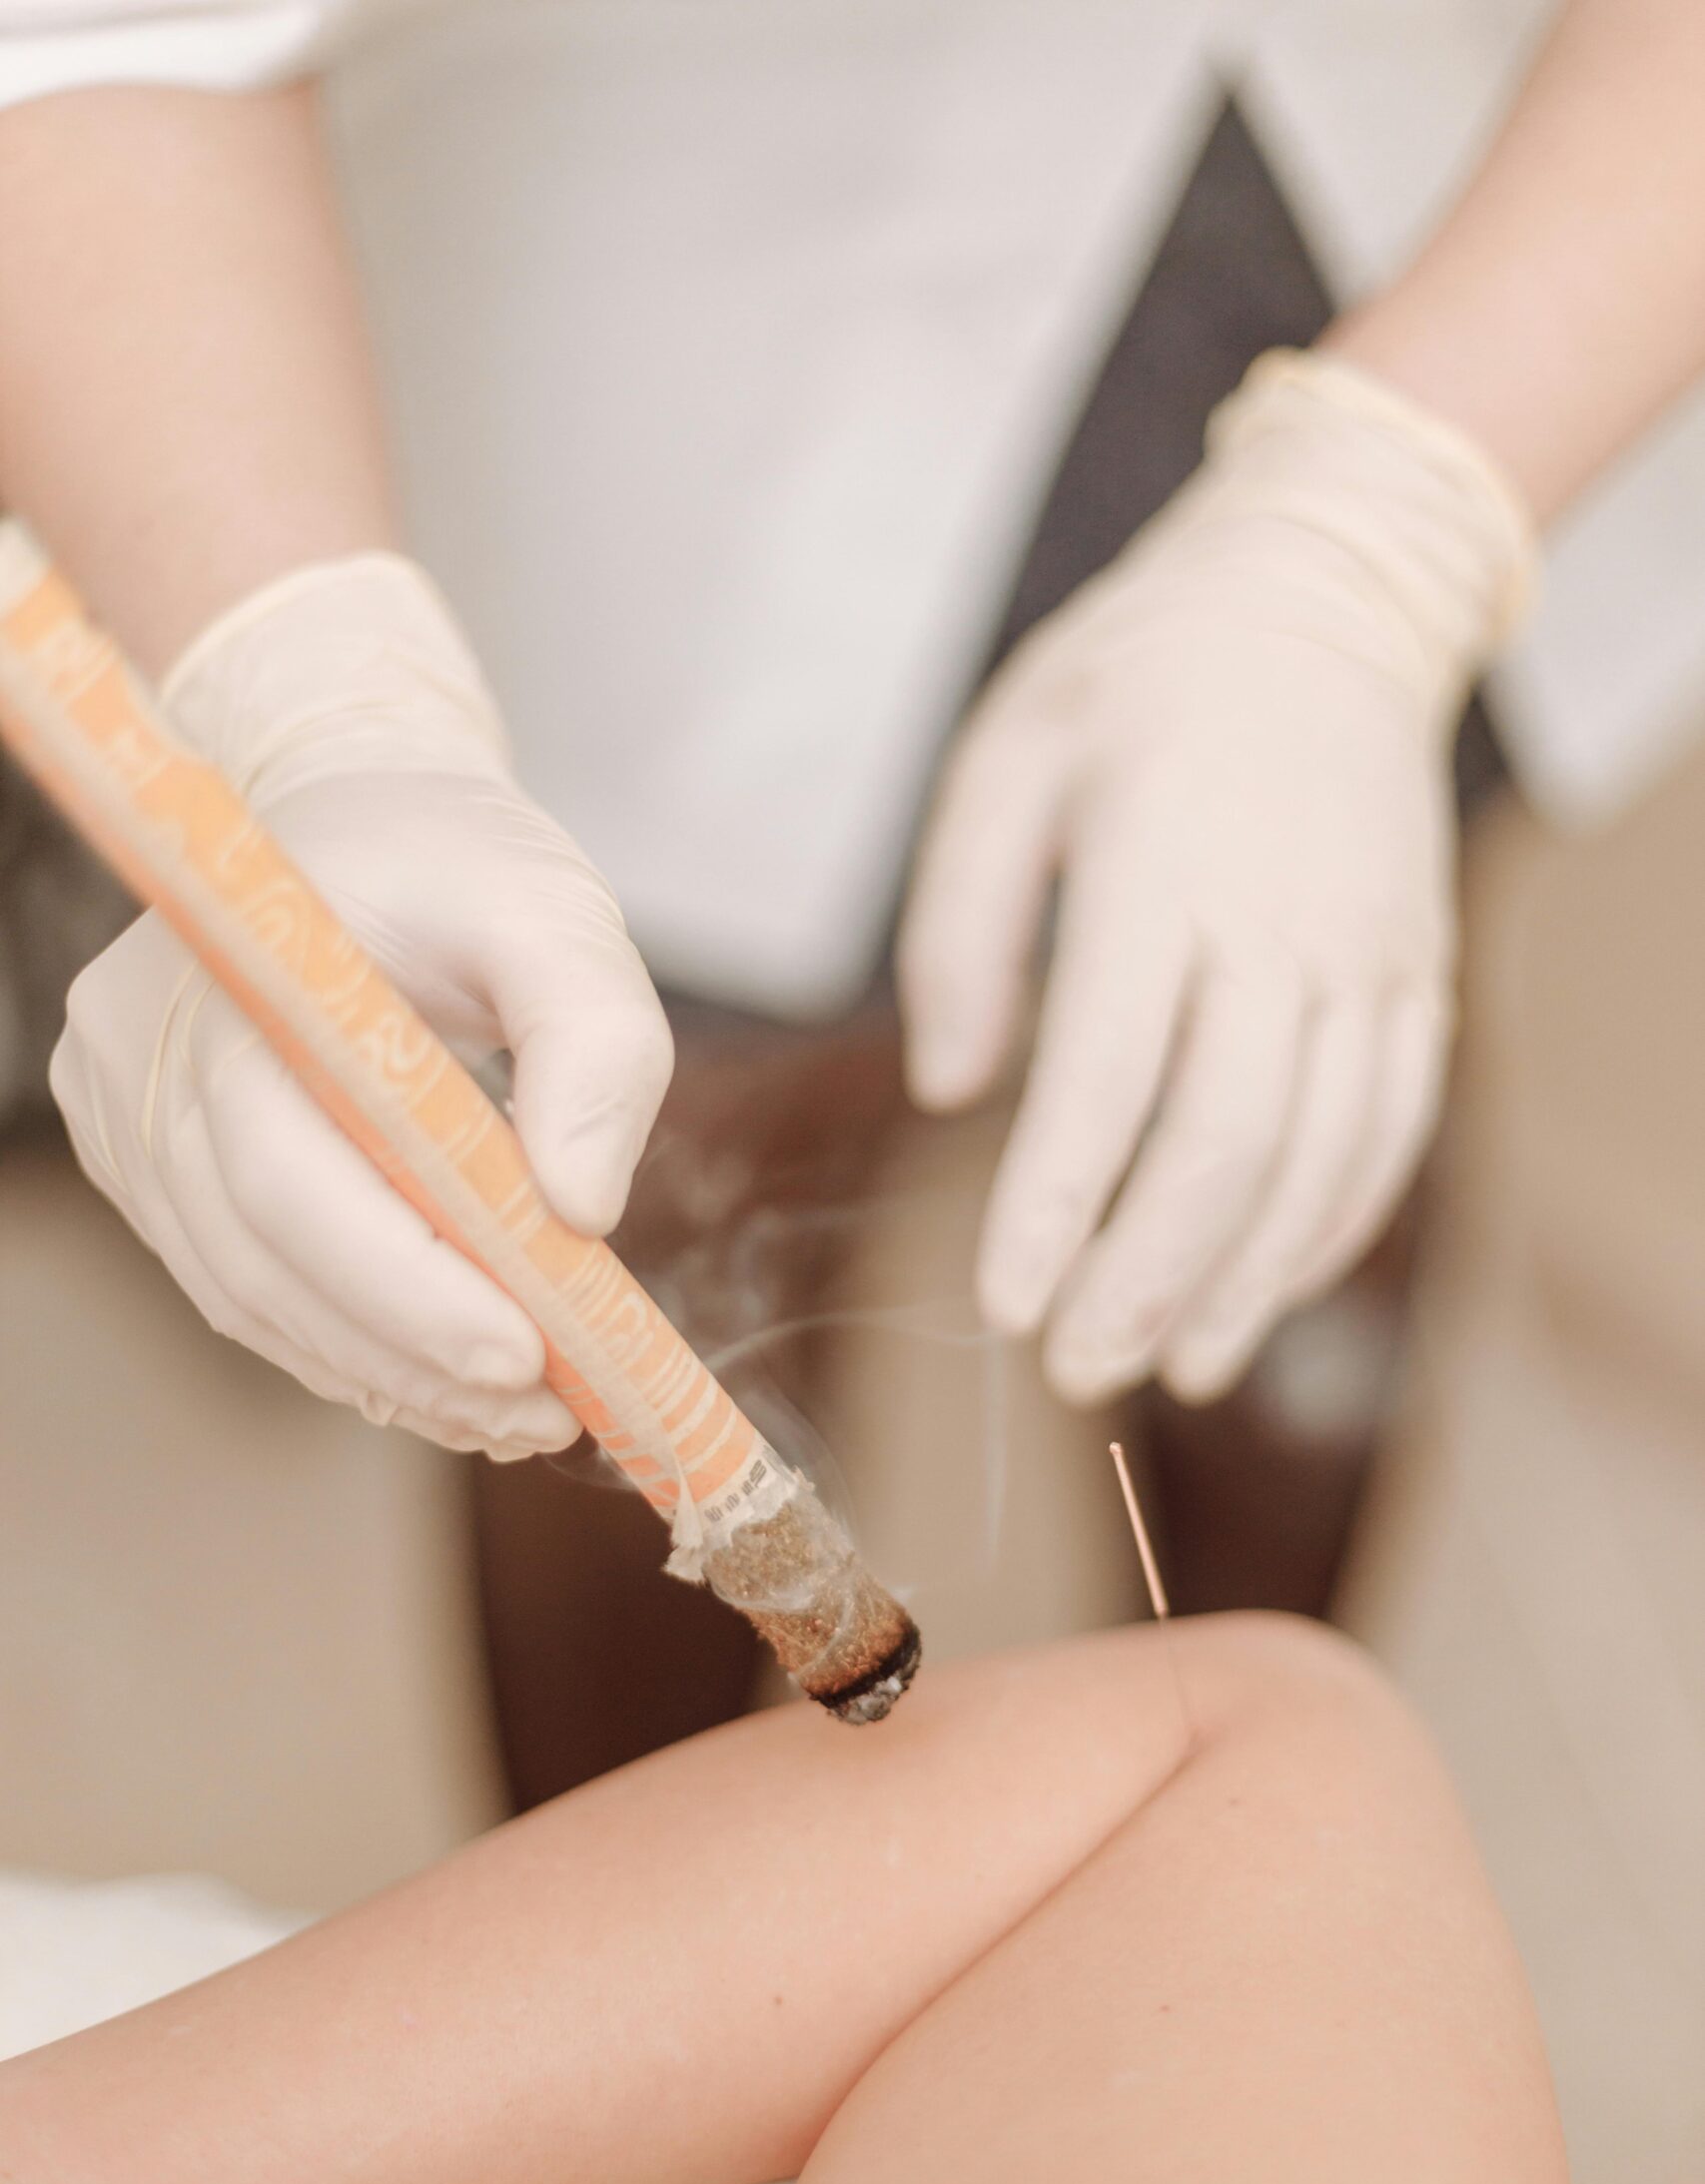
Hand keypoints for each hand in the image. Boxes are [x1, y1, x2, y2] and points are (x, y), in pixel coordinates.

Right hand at [51, 557, 672, 1456]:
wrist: (355, 825)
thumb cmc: (457, 864)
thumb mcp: (559, 914)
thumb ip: (597, 1042)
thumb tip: (585, 1210)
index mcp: (239, 974)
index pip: (292, 1169)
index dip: (403, 1283)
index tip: (525, 1354)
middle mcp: (145, 1051)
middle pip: (265, 1257)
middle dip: (417, 1354)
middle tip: (549, 1411)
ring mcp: (128, 1116)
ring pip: (251, 1295)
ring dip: (391, 1371)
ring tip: (522, 1412)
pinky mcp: (147, 1164)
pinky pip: (245, 1287)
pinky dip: (350, 1344)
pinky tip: (448, 1377)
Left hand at [899, 353, 1532, 1403]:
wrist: (1326, 592)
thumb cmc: (1137, 679)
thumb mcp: (1005, 758)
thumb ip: (958, 927)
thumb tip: (948, 1090)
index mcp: (1159, 866)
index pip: (1109, 1073)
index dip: (1057, 1205)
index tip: (1006, 1305)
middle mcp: (1280, 922)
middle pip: (1225, 1141)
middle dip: (1146, 1275)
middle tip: (1078, 1373)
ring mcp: (1366, 953)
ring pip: (1318, 1154)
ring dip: (1245, 1278)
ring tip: (1173, 1365)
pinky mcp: (1415, 973)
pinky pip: (1392, 1125)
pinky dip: (1332, 1223)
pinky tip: (1266, 1287)